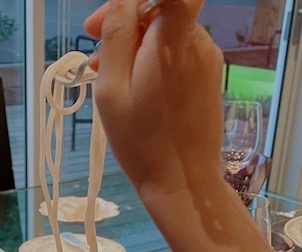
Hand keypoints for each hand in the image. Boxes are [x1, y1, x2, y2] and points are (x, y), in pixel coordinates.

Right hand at [84, 0, 224, 196]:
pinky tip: (132, 85)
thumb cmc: (142, 143)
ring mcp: (207, 58)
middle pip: (160, 7)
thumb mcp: (112, 89)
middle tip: (92, 44)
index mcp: (173, 40)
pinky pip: (176, 52)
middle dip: (124, 20)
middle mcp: (198, 41)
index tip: (114, 13)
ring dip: (134, 44)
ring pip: (165, 31)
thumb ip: (117, 35)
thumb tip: (122, 0)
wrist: (183, 184)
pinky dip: (151, 59)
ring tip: (106, 75)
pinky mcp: (209, 75)